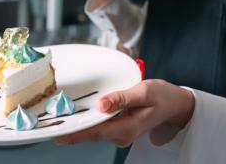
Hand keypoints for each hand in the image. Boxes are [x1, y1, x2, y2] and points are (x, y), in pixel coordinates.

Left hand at [55, 79, 194, 147]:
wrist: (175, 104)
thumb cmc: (162, 96)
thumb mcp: (144, 92)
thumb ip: (122, 98)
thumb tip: (101, 105)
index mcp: (128, 128)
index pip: (96, 132)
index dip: (76, 133)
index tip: (58, 133)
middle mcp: (122, 134)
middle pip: (92, 134)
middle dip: (71, 131)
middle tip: (50, 127)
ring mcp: (120, 133)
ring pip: (94, 131)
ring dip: (78, 127)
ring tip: (58, 121)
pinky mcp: (119, 128)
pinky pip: (99, 127)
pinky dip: (88, 123)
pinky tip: (77, 118)